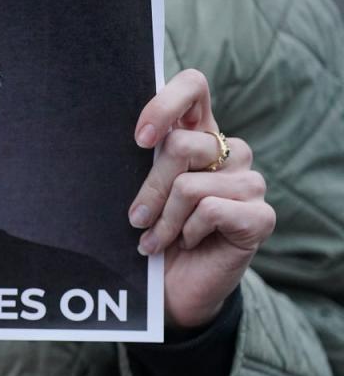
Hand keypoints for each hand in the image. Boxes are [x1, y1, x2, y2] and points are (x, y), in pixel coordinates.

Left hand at [128, 70, 275, 328]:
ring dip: (164, 220)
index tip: (140, 140)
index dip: (165, 104)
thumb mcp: (138, 193)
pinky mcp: (260, 216)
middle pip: (181, 145)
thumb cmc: (150, 234)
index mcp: (197, 134)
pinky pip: (212, 210)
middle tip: (136, 218)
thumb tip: (116, 137)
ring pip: (191, 185)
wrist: (172, 289)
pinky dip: (189, 232)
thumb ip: (139, 162)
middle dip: (149, 188)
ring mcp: (248, 182)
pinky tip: (189, 244)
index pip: (193, 86)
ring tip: (156, 239)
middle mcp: (227, 151)